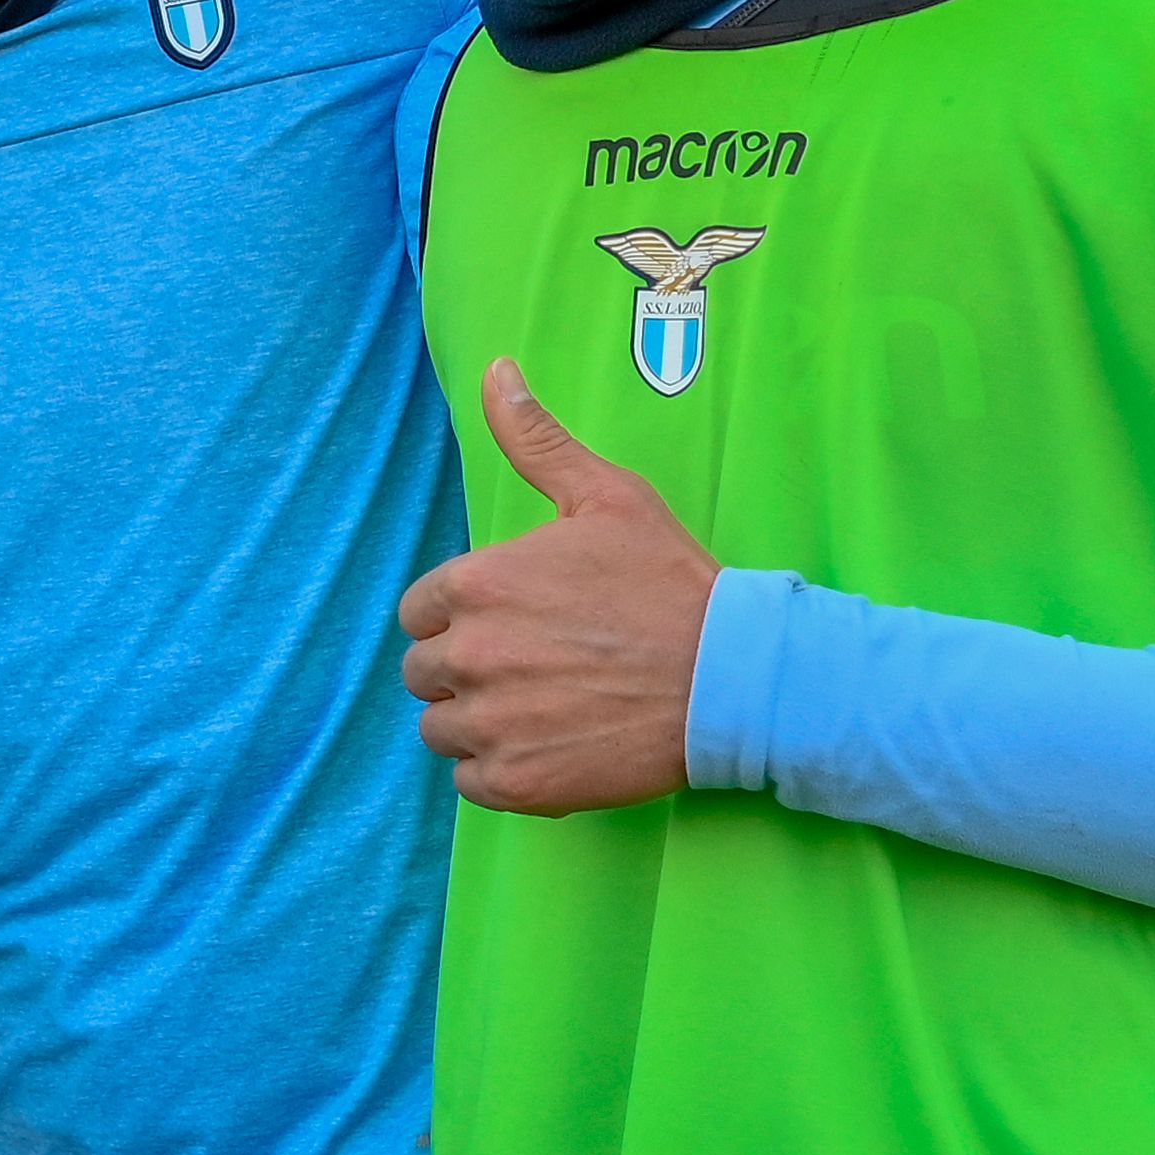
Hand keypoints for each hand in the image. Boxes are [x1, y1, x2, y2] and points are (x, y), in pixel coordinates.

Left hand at [397, 361, 711, 816]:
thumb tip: (496, 371)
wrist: (734, 678)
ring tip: (541, 707)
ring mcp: (490, 724)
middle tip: (533, 666)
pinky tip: (549, 744)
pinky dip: (499, 769)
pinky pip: (469, 782)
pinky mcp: (515, 783)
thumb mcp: (606, 496)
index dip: (461, 617)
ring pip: (441, 729)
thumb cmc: (670, 582)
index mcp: (477, 584)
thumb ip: (537, 440)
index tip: (512, 622)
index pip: (420, 611)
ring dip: (477, 721)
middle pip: (423, 672)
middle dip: (465, 668)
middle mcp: (470, 655)